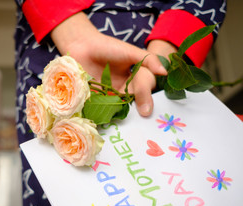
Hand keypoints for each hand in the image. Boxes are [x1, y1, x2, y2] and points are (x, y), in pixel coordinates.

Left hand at [51, 12, 167, 116]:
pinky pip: (101, 108)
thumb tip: (164, 72)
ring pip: (119, 107)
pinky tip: (106, 114)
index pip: (143, 87)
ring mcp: (109, 95)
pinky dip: (103, 111)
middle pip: (134, 100)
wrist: (82, 46)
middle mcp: (124, 89)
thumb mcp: (130, 51)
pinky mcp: (95, 99)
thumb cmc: (108, 47)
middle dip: (138, 104)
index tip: (148, 98)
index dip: (145, 92)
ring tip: (128, 117)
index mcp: (135, 79)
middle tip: (143, 112)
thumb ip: (148, 60)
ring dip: (121, 110)